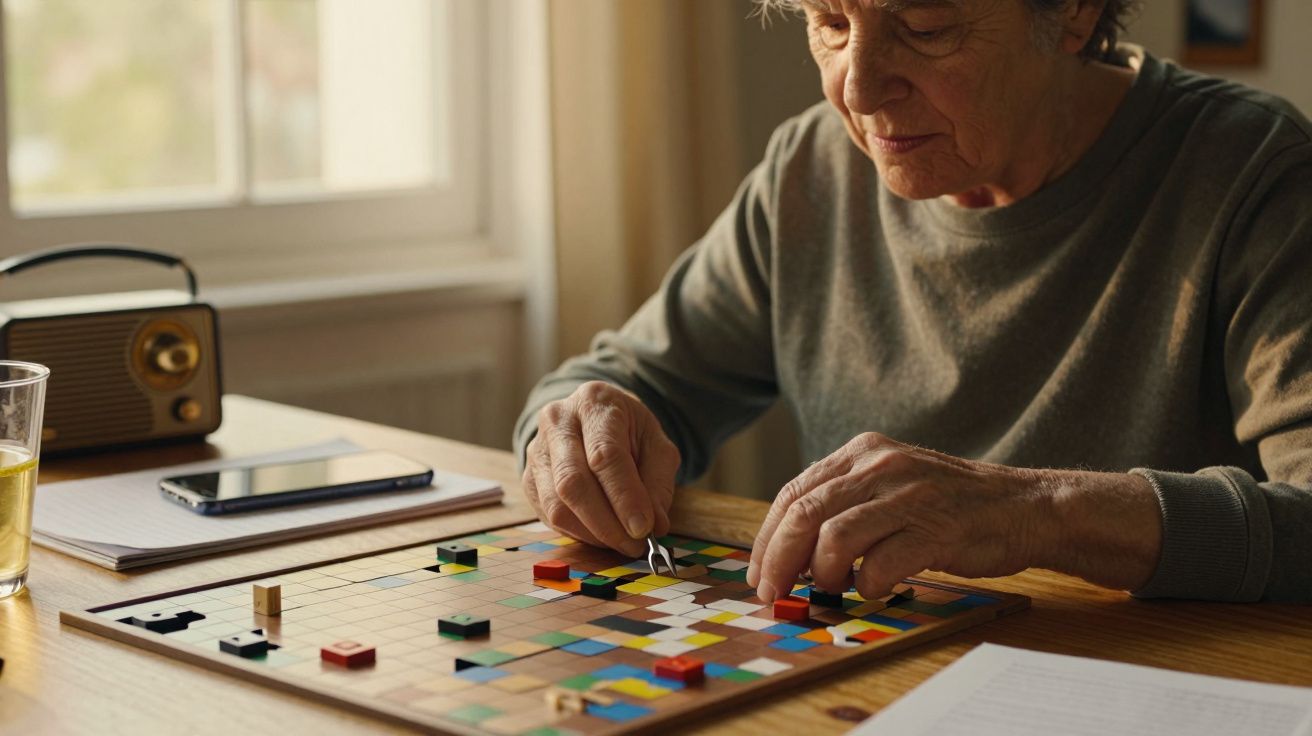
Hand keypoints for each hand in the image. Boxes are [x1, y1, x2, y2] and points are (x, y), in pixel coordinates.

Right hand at [522, 381, 679, 556]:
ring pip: (557, 504)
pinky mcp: (528, 478)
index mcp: (594, 403)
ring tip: (622, 542)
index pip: (605, 455)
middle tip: (635, 544)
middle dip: (607, 523)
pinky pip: (548, 515)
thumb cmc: (628, 431)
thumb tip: (656, 525)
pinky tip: (602, 534)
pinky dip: (579, 533)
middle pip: (573, 483)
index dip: (624, 496)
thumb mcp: (656, 444)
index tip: (644, 528)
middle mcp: (557, 422)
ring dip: (593, 533)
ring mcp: (536, 450)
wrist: (594, 417)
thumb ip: (658, 482)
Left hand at [745, 432, 1161, 600]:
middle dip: (778, 560)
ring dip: (822, 575)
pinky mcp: (935, 528)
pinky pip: (880, 564)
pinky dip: (867, 585)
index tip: (758, 572)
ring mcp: (908, 495)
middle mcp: (880, 465)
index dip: (767, 537)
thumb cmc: (947, 504)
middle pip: (804, 515)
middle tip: (773, 593)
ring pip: (834, 539)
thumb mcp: (889, 482)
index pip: (794, 493)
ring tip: (831, 589)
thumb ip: (843, 501)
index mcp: (861, 451)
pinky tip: (875, 588)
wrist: (1021, 506)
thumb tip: (788, 549)